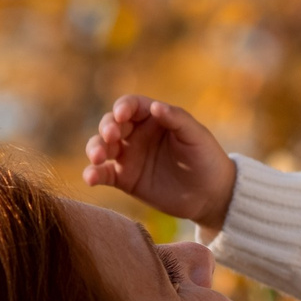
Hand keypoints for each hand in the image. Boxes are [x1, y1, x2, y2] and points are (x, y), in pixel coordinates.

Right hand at [81, 95, 236, 230]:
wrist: (210, 195)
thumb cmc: (206, 158)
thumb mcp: (196, 136)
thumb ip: (176, 119)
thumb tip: (156, 106)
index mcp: (152, 118)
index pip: (130, 105)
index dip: (123, 107)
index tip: (121, 116)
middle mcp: (136, 134)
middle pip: (111, 125)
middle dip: (106, 129)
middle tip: (110, 138)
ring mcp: (128, 157)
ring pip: (102, 147)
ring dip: (95, 149)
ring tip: (98, 158)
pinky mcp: (124, 179)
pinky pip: (104, 174)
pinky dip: (94, 174)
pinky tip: (90, 178)